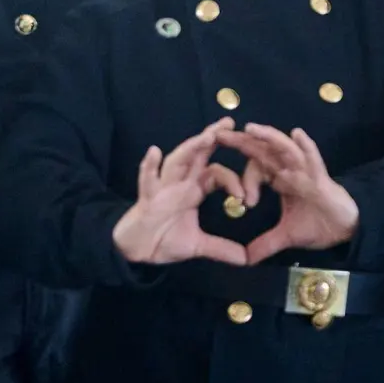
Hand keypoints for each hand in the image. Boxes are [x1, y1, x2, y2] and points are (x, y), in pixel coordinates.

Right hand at [111, 119, 248, 265]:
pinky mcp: (147, 197)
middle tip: (229, 122)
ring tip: (205, 136)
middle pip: (198, 154)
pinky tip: (154, 152)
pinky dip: (149, 166)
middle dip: (212, 137)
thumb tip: (245, 260)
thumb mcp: (197, 245)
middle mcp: (180, 182)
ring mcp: (163, 187)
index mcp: (194, 189)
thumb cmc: (165, 239)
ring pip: (177, 161)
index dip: (233, 181)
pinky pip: (147, 179)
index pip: (216, 173)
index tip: (246, 198)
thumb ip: (221, 248)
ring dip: (190, 147)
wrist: (137, 251)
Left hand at [215, 124, 358, 264]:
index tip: (241, 199)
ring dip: (268, 137)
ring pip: (284, 149)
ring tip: (250, 128)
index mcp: (281, 180)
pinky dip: (306, 146)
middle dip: (243, 142)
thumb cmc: (319, 225)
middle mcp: (291, 171)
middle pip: (264, 151)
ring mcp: (306, 171)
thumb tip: (246, 260)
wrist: (346, 229)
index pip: (257, 169)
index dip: (246, 178)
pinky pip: (313, 159)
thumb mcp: (287, 236)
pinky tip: (297, 134)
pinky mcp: (321, 177)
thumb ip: (266, 244)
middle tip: (220, 133)